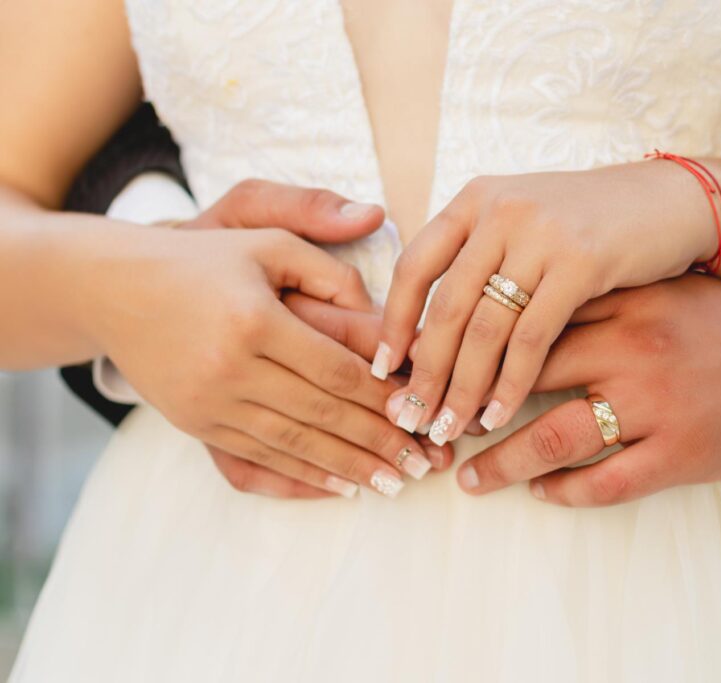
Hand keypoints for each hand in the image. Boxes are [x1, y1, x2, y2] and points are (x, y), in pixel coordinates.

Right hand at [86, 180, 440, 498]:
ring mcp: (208, 403)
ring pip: (293, 446)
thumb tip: (383, 308)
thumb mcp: (265, 241)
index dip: (384, 399)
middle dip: (378, 443)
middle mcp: (229, 368)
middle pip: (322, 416)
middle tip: (425, 464)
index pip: (337, 371)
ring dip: (348, 469)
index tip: (422, 415)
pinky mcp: (194, 424)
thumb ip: (329, 270)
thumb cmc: (203, 260)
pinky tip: (340, 487)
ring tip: (394, 484)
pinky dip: (302, 477)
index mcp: (255, 320)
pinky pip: (257, 460)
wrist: (113, 289)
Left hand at [375, 160, 720, 446]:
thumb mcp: (526, 222)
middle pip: (446, 305)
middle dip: (424, 370)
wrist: (671, 203)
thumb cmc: (594, 224)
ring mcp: (541, 234)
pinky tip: (500, 414)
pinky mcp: (581, 263)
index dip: (395, 322)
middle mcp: (501, 210)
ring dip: (463, 386)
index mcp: (478, 200)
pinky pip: (532, 336)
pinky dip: (511, 383)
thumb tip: (430, 326)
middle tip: (411, 417)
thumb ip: (482, 256)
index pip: (416, 266)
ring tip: (450, 428)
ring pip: (484, 327)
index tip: (384, 369)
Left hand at [453, 276, 720, 506]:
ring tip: (468, 477)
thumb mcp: (658, 291)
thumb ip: (593, 296)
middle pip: (528, 377)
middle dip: (471, 403)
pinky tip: (542, 493)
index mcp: (622, 303)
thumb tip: (517, 305)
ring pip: (558, 436)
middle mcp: (632, 349)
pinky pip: (608, 482)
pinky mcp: (681, 453)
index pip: (528, 320)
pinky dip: (566, 491)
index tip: (437, 367)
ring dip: (504, 462)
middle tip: (435, 426)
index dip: (474, 345)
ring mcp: (656, 404)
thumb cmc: (720, 322)